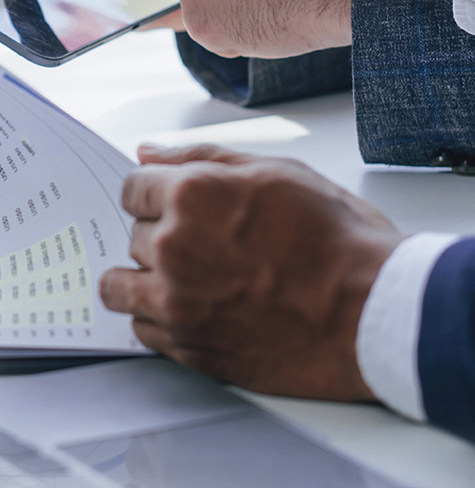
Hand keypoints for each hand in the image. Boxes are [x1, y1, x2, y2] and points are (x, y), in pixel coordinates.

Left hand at [99, 143, 400, 401]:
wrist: (376, 315)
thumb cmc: (341, 242)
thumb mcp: (281, 173)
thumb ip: (203, 158)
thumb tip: (148, 151)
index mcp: (193, 196)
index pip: (132, 189)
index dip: (160, 196)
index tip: (181, 208)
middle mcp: (174, 247)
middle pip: (134, 236)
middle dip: (165, 237)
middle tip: (212, 247)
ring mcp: (177, 301)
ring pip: (120, 285)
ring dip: (147, 280)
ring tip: (190, 281)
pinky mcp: (188, 346)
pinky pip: (141, 329)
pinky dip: (159, 320)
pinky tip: (197, 310)